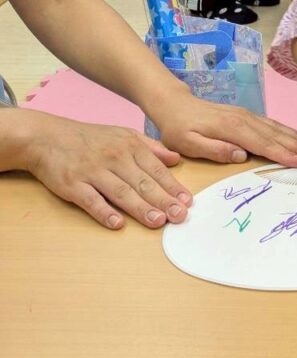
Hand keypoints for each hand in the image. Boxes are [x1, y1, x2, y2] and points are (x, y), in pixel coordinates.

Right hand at [20, 111, 190, 229]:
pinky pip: (91, 200)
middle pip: (142, 182)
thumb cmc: (89, 138)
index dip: (172, 186)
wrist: (47, 137)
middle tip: (179, 215)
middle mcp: (114, 158)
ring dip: (140, 208)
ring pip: (121, 192)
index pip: (156, 169)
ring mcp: (93, 171)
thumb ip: (151, 147)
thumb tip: (176, 159)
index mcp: (129, 146)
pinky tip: (117, 224)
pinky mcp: (73, 184)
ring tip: (158, 221)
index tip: (187, 201)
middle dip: (163, 200)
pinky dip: (104, 212)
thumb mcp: (123, 134)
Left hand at [151, 93, 296, 167]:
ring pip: (276, 127)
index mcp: (231, 128)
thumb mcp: (188, 144)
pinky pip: (271, 123)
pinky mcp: (246, 115)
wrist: (175, 105)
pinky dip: (287, 130)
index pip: (262, 144)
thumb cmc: (178, 128)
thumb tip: (241, 155)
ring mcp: (246, 116)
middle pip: (274, 135)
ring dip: (296, 137)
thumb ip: (214, 150)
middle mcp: (243, 119)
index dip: (282, 154)